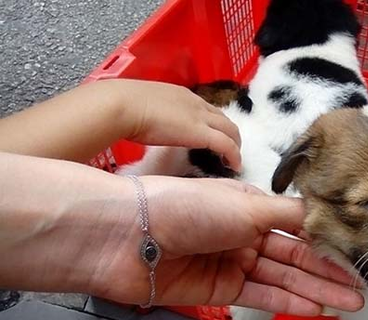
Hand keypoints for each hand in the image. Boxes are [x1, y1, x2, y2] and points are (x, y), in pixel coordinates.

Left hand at [97, 176, 363, 315]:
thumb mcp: (246, 204)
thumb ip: (288, 215)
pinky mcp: (221, 291)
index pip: (299, 228)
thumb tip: (324, 214)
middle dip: (328, 274)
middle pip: (295, 257)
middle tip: (362, 291)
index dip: (327, 243)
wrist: (131, 238)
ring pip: (283, 279)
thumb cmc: (189, 208)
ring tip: (350, 304)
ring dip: (316, 291)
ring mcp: (234, 264)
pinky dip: (288, 302)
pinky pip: (261, 296)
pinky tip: (314, 309)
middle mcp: (246, 235)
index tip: (356, 255)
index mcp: (251, 207)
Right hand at [107, 79, 241, 170]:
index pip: (206, 108)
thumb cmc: (123, 106)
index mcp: (181, 95)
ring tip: (234, 160)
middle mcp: (195, 103)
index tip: (213, 136)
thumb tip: (146, 124)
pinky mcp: (201, 133)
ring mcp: (200, 117)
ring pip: (230, 130)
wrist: (122, 105)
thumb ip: (152, 114)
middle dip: (230, 134)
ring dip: (235, 144)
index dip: (214, 124)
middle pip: (223, 118)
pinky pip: (227, 145)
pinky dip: (234, 155)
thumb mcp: (143, 106)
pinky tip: (234, 166)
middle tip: (230, 150)